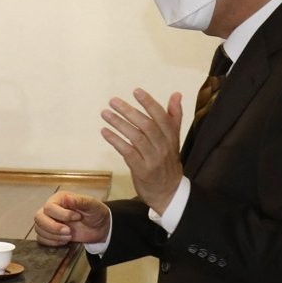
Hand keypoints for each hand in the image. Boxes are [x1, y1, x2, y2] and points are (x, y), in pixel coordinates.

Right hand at [34, 191, 110, 246]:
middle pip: (39, 217)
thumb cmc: (96, 213)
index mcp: (59, 199)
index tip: (77, 217)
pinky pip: (41, 238)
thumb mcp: (92, 205)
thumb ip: (80, 201)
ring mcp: (49, 221)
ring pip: (38, 229)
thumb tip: (67, 198)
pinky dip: (51, 242)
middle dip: (53, 227)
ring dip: (54, 236)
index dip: (61, 215)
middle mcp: (51, 209)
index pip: (49, 207)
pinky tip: (64, 241)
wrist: (100, 228)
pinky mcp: (50, 233)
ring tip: (69, 236)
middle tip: (69, 231)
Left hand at [100, 88, 183, 213]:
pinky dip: (115, 141)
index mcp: (171, 137)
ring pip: (136, 137)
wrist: (168, 191)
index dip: (149, 103)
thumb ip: (173, 117)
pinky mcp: (142, 169)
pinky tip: (104, 132)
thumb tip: (176, 94)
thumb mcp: (173, 139)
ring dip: (119, 124)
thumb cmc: (167, 162)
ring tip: (105, 113)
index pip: (162, 117)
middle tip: (113, 101)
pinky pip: (128, 152)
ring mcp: (153, 159)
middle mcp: (163, 146)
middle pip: (147, 125)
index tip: (136, 91)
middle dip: (129, 111)